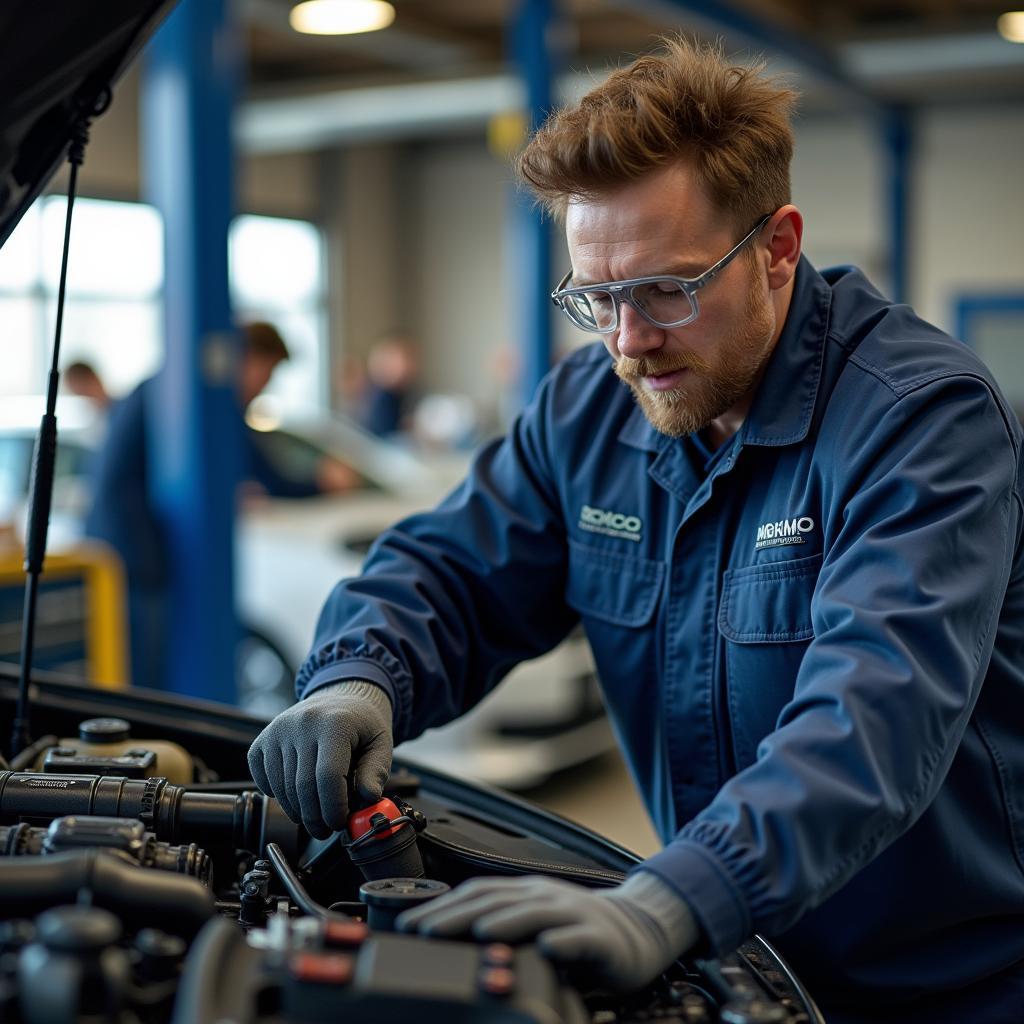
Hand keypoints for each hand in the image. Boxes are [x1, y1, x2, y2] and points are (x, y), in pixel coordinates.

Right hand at [247, 680, 392, 838]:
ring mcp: (279, 730)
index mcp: (335, 723)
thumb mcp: (380, 743)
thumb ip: (377, 772)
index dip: (333, 807)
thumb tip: (369, 799)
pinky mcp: (262, 740)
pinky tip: (295, 795)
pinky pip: (262, 779)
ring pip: (282, 788)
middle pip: (302, 786)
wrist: (340, 698)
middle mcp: (302, 723)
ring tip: (314, 815)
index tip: (339, 822)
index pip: (328, 776)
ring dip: (298, 811)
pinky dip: (277, 795)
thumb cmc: (361, 725)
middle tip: (325, 830)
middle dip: (315, 817)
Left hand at [395, 872, 698, 991]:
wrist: (640, 929)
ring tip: (479, 934)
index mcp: (525, 893)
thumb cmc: (580, 932)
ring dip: (505, 923)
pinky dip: (561, 942)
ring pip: (533, 913)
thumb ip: (503, 933)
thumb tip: (455, 948)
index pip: (476, 894)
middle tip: (425, 931)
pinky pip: (578, 938)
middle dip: (457, 915)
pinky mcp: (600, 937)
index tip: (409, 924)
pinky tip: (546, 949)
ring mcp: (573, 913)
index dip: (442, 906)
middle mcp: (545, 896)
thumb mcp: (536, 928)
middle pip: (495, 901)